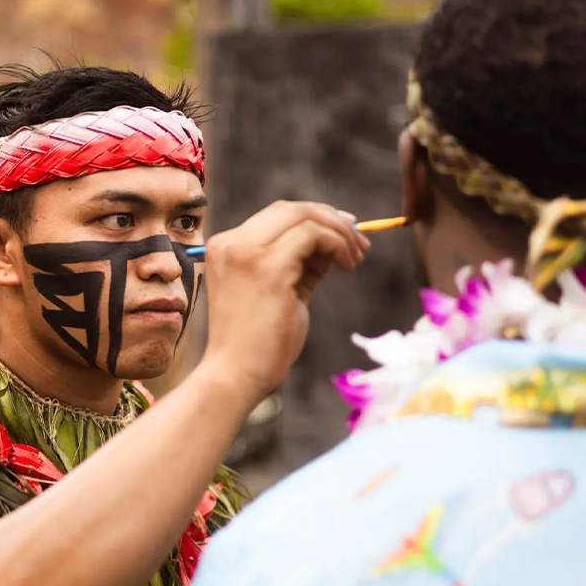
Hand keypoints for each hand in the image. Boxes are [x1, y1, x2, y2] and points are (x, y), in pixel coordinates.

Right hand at [197, 201, 366, 395]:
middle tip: (359, 241)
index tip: (346, 233)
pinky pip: (313, 236)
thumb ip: (300, 264)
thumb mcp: (280, 292)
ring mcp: (246, 253)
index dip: (316, 218)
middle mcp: (232, 243)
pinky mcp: (267, 267)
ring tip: (356, 257)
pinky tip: (348, 264)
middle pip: (291, 209)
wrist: (235, 376)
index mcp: (226, 248)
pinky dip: (338, 243)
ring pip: (305, 217)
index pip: (276, 216)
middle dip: (331, 219)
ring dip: (339, 232)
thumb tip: (334, 240)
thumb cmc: (257, 344)